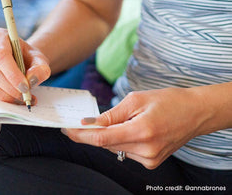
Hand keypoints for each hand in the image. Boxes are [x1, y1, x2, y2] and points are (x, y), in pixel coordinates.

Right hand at [0, 28, 50, 103]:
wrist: (24, 61)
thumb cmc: (30, 58)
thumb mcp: (40, 60)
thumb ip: (40, 68)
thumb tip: (31, 80)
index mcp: (0, 36)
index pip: (2, 55)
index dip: (12, 74)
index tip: (25, 86)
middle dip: (10, 87)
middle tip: (25, 95)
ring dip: (5, 94)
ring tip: (21, 98)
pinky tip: (12, 98)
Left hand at [64, 87, 207, 168]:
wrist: (194, 113)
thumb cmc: (167, 101)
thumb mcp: (136, 100)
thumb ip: (111, 115)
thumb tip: (90, 123)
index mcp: (142, 131)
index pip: (102, 138)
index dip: (81, 135)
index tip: (67, 129)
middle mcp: (146, 150)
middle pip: (106, 144)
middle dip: (92, 133)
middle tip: (83, 122)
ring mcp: (150, 159)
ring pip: (115, 148)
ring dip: (109, 135)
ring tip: (121, 120)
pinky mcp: (152, 162)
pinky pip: (126, 151)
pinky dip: (120, 140)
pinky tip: (129, 129)